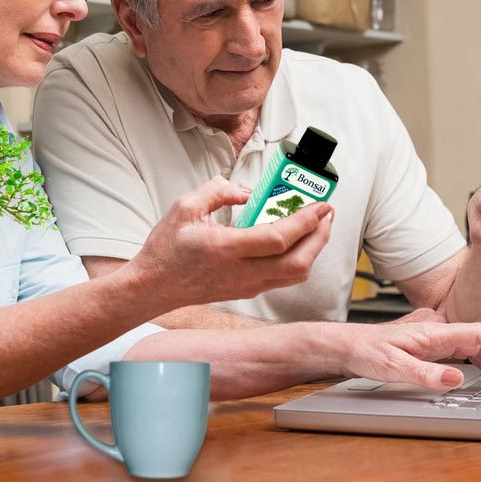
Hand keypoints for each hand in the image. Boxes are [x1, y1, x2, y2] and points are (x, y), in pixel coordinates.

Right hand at [131, 176, 332, 308]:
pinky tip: (297, 242)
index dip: (306, 222)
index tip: (322, 205)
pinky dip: (299, 259)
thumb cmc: (166, 249)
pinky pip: (283, 278)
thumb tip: (247, 192)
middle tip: (328, 214)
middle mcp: (241, 272)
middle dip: (321, 237)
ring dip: (313, 249)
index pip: (279, 239)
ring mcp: (246, 286)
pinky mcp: (247, 291)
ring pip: (295, 275)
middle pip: (298, 263)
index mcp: (226, 249)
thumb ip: (219, 190)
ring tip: (318, 226)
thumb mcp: (186, 207)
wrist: (152, 287)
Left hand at [338, 320, 480, 392]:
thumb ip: (426, 374)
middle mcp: (435, 331)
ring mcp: (432, 338)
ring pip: (471, 348)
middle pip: (478, 342)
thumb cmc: (366, 352)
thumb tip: (457, 379)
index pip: (476, 334)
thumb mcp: (394, 368)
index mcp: (432, 332)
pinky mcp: (428, 346)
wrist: (346, 346)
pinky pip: (460, 352)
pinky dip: (476, 364)